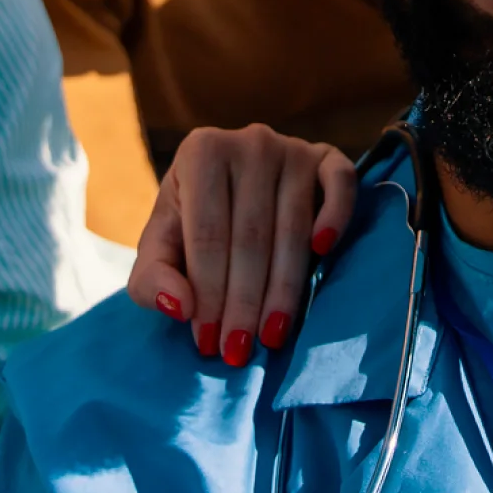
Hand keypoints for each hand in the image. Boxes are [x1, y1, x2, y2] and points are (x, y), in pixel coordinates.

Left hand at [127, 125, 356, 365]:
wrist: (232, 184)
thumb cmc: (191, 222)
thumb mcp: (160, 247)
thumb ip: (152, 277)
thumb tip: (180, 307)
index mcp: (201, 151)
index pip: (207, 235)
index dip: (208, 294)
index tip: (209, 342)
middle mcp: (248, 142)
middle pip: (251, 237)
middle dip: (243, 302)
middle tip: (240, 351)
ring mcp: (292, 148)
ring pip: (293, 228)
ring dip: (284, 289)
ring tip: (271, 336)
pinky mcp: (328, 157)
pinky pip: (341, 186)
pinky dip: (335, 217)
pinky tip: (322, 253)